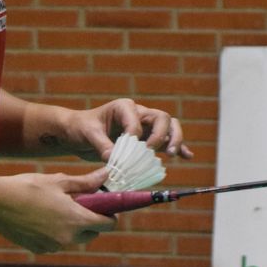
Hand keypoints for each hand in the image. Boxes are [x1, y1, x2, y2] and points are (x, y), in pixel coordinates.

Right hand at [0, 168, 114, 253]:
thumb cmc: (28, 188)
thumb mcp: (59, 181)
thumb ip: (86, 182)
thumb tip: (107, 175)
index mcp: (76, 219)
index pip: (107, 224)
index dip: (110, 215)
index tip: (104, 205)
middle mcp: (68, 238)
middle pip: (92, 233)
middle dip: (90, 220)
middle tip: (79, 202)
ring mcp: (53, 246)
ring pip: (74, 238)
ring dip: (73, 227)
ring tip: (57, 208)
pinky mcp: (40, 249)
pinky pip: (57, 242)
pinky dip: (56, 232)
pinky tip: (43, 217)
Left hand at [60, 99, 192, 162]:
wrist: (78, 133)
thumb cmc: (81, 128)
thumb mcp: (88, 133)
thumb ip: (101, 145)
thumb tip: (114, 159)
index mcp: (123, 107)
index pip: (138, 120)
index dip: (136, 136)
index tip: (129, 149)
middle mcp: (138, 114)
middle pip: (162, 118)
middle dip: (164, 135)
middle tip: (160, 151)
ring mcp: (144, 127)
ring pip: (168, 127)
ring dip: (174, 139)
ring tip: (174, 154)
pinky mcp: (146, 140)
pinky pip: (166, 141)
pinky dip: (178, 147)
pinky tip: (188, 156)